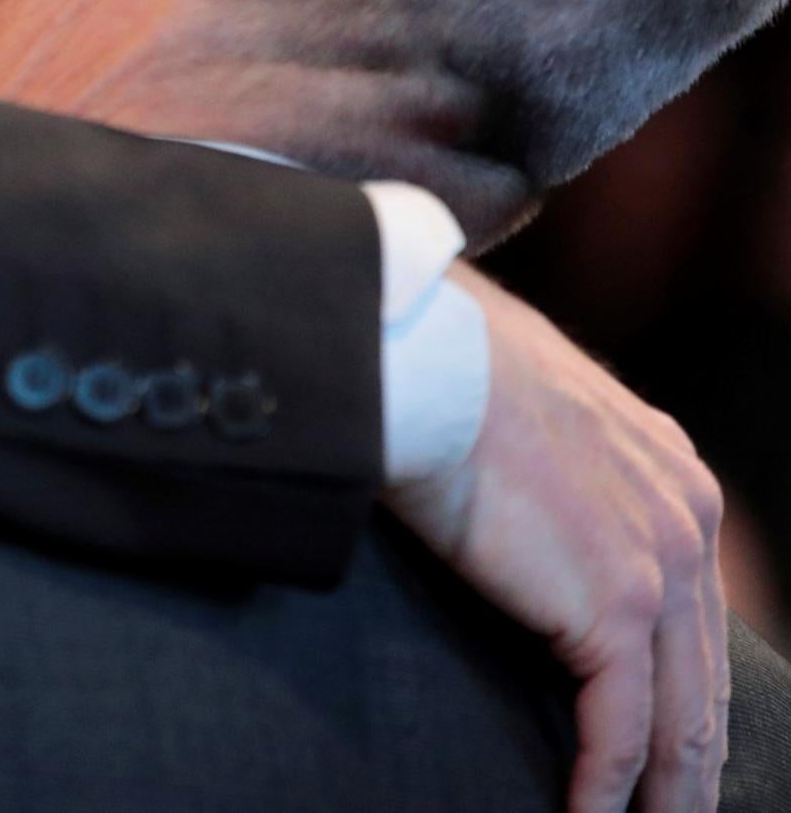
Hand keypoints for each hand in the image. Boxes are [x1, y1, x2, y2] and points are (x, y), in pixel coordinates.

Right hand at [387, 265, 726, 812]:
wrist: (425, 360)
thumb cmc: (447, 367)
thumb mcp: (537, 410)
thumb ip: (559, 464)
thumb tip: (517, 490)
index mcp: (673, 473)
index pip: (698, 610)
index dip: (688, 685)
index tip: (678, 739)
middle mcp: (688, 520)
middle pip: (703, 673)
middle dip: (695, 755)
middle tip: (676, 812)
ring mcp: (660, 567)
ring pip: (679, 714)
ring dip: (665, 789)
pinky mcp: (612, 609)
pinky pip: (621, 727)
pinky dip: (607, 784)